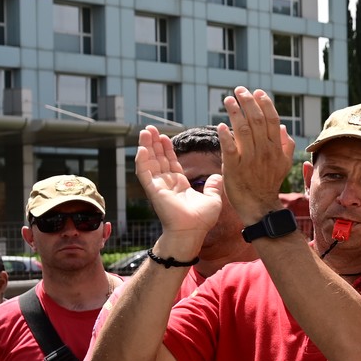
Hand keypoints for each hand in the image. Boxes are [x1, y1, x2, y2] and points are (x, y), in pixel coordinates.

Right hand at [135, 127, 220, 247]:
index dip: (167, 149)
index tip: (166, 136)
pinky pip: (144, 173)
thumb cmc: (201, 220)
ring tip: (145, 131)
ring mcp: (158, 186)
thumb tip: (219, 176)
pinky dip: (142, 161)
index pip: (171, 162)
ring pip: (149, 162)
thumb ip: (214, 186)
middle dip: (154, 143)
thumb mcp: (213, 199)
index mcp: (179, 184)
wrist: (192, 231)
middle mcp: (167, 184)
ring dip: (146, 147)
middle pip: (158, 159)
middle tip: (151, 128)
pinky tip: (142, 148)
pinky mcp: (153, 190)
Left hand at [219, 88, 295, 221]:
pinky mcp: (235, 168)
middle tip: (239, 90)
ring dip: (235, 113)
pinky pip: (230, 149)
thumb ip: (286, 145)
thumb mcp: (283, 164)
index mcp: (276, 148)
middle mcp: (265, 151)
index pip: (272, 120)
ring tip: (228, 100)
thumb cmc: (269, 183)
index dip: (265, 104)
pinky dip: (226, 137)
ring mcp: (250, 159)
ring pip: (243, 131)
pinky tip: (221, 126)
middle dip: (248, 102)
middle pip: (257, 121)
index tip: (257, 92)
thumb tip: (282, 127)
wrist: (259, 205)